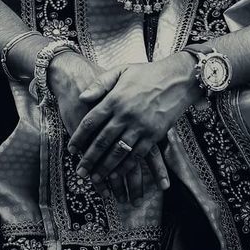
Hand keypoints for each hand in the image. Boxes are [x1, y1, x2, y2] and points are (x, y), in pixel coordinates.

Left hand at [68, 54, 201, 186]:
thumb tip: (82, 97)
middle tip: (79, 171)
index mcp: (115, 98)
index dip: (79, 137)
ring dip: (105, 167)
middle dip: (89, 158)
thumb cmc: (148, 73)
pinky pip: (137, 154)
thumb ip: (100, 83)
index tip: (71, 149)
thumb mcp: (121, 70)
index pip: (91, 121)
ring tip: (95, 178)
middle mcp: (126, 114)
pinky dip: (126, 166)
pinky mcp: (155, 134)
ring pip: (118, 151)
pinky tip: (117, 174)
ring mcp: (141, 126)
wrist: (179, 78)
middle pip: (102, 141)